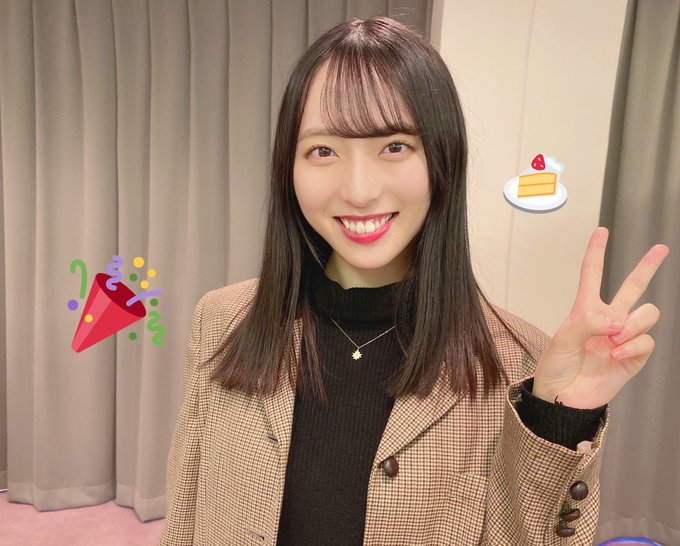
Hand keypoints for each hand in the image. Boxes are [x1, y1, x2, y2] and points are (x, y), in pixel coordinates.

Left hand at [532, 227, 668, 408]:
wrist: (563, 397)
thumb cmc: (556, 367)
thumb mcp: (562, 340)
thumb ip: (588, 323)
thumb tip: (617, 319)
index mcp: (585, 309)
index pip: (592, 274)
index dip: (596, 252)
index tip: (601, 231)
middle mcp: (607, 319)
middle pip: (633, 287)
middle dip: (648, 267)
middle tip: (662, 248)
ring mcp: (623, 337)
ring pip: (647, 313)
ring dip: (633, 323)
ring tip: (613, 339)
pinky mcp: (634, 357)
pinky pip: (646, 341)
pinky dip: (632, 346)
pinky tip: (615, 355)